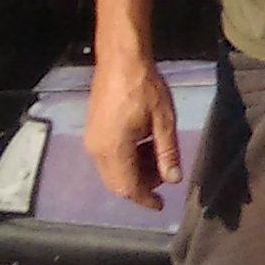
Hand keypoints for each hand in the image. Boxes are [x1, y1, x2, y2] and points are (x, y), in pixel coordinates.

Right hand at [86, 54, 181, 209]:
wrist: (121, 59)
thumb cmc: (145, 86)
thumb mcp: (164, 120)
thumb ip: (167, 153)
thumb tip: (174, 180)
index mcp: (113, 150)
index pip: (128, 188)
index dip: (144, 199)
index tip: (160, 206)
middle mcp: (96, 150)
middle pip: (117, 183)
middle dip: (141, 185)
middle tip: (164, 173)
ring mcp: (91, 140)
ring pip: (111, 171)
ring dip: (134, 172)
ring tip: (158, 156)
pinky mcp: (92, 131)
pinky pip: (107, 158)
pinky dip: (126, 160)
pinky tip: (144, 145)